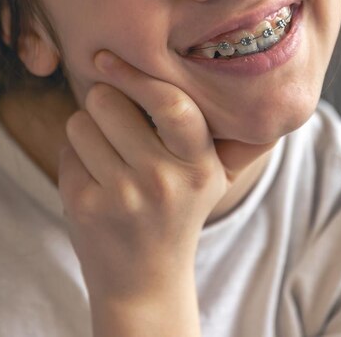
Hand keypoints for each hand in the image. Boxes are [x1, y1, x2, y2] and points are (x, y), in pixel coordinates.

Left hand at [57, 49, 274, 303]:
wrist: (144, 283)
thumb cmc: (178, 211)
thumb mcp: (215, 177)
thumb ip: (239, 138)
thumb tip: (274, 96)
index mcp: (199, 166)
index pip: (171, 104)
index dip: (136, 75)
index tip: (108, 58)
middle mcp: (163, 181)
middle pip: (108, 101)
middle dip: (103, 101)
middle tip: (115, 121)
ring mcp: (122, 197)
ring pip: (80, 122)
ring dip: (86, 129)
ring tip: (107, 155)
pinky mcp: (85, 207)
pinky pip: (66, 151)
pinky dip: (74, 158)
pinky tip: (94, 180)